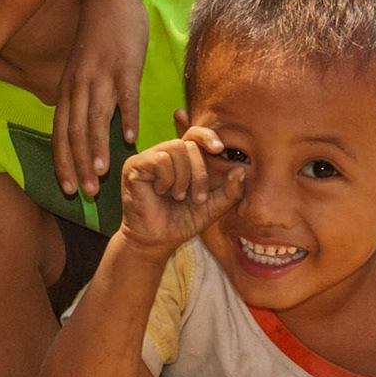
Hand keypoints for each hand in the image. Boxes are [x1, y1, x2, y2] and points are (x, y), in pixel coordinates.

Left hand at [52, 0, 147, 197]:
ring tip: (103, 175)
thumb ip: (81, 100)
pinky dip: (127, 116)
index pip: (60, 133)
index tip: (67, 189)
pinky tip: (131, 137)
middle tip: (86, 193)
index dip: (63, 162)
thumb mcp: (81, 71)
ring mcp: (102, 75)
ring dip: (98, 147)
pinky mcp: (126, 65)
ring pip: (95, 117)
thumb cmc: (97, 37)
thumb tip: (84, 132)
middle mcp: (79, 86)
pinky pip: (126, 95)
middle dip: (79, 165)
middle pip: (75, 132)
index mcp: (67, 90)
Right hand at [115, 122, 245, 258]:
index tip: (219, 149)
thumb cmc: (181, 223)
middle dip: (199, 173)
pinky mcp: (134, 166)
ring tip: (178, 196)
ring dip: (183, 178)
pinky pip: (160, 159)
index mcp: (182, 160)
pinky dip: (167, 178)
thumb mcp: (212, 207)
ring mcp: (147, 159)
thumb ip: (229, 191)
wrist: (156, 242)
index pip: (195, 134)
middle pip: (189, 144)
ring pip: (175, 148)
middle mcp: (164, 154)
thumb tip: (241, 170)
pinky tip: (162, 192)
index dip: (207, 136)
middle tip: (197, 197)